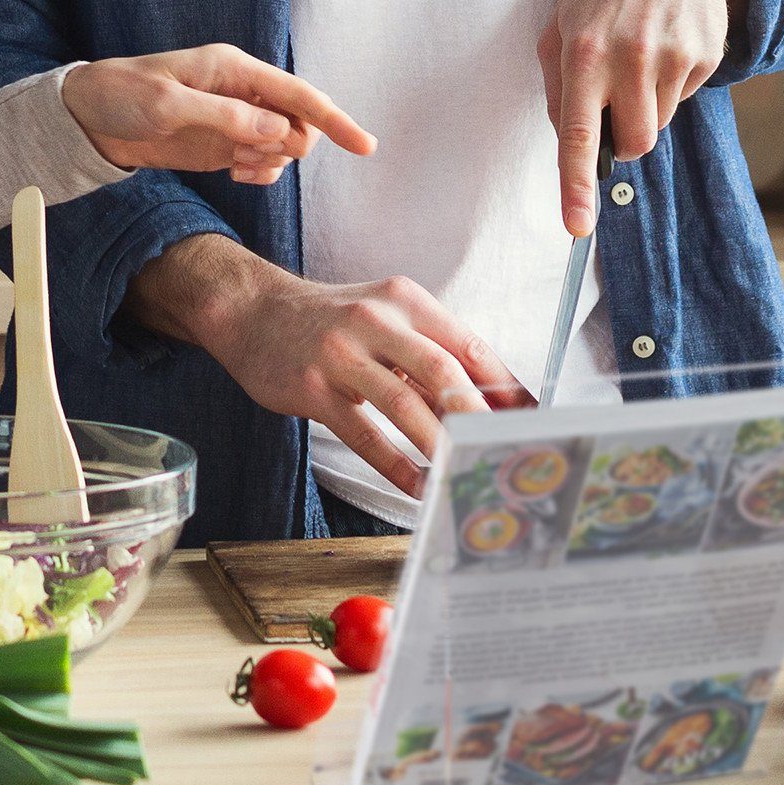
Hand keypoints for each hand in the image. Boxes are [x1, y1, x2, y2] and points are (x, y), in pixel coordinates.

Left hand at [62, 44, 374, 185]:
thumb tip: (278, 131)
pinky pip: (263, 161)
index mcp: (233, 69)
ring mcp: (235, 119)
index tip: (365, 146)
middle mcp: (242, 92)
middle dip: (288, 147)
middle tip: (247, 158)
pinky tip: (235, 173)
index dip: (334, 119)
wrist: (87, 118)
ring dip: (270, 163)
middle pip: (298, 123)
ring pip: (283, 146)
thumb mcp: (167, 106)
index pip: (297, 94)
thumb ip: (224, 118)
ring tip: (233, 165)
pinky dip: (259, 173)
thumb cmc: (121, 96)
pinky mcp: (223, 144)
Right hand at [121, 235, 528, 500]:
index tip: (531, 421)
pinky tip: (415, 485)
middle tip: (506, 452)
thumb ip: (429, 352)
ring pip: (404, 404)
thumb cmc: (330, 321)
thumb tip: (488, 402)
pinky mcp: (313, 387)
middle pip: (442, 370)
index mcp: (405, 299)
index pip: (468, 344)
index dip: (505, 386)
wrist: (252, 311)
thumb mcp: (384, 317)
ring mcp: (341, 353)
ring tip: (464, 475)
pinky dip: (394, 464)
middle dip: (480, 417)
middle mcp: (376, 319)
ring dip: (440, 446)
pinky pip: (363, 433)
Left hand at [538, 0, 742, 233]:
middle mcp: (629, 57)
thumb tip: (569, 141)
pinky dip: (671, 84)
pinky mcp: (704, 55)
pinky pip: (684, 98)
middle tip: (615, 96)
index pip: (579, 134)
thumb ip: (556, 84)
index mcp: (583, 52)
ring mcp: (672, 56)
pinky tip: (665, 44)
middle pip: (634, 144)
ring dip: (646, 105)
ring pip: (659, 124)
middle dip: (624, 137)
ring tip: (639, 56)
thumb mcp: (561, 22)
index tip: (576, 227)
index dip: (576, 185)